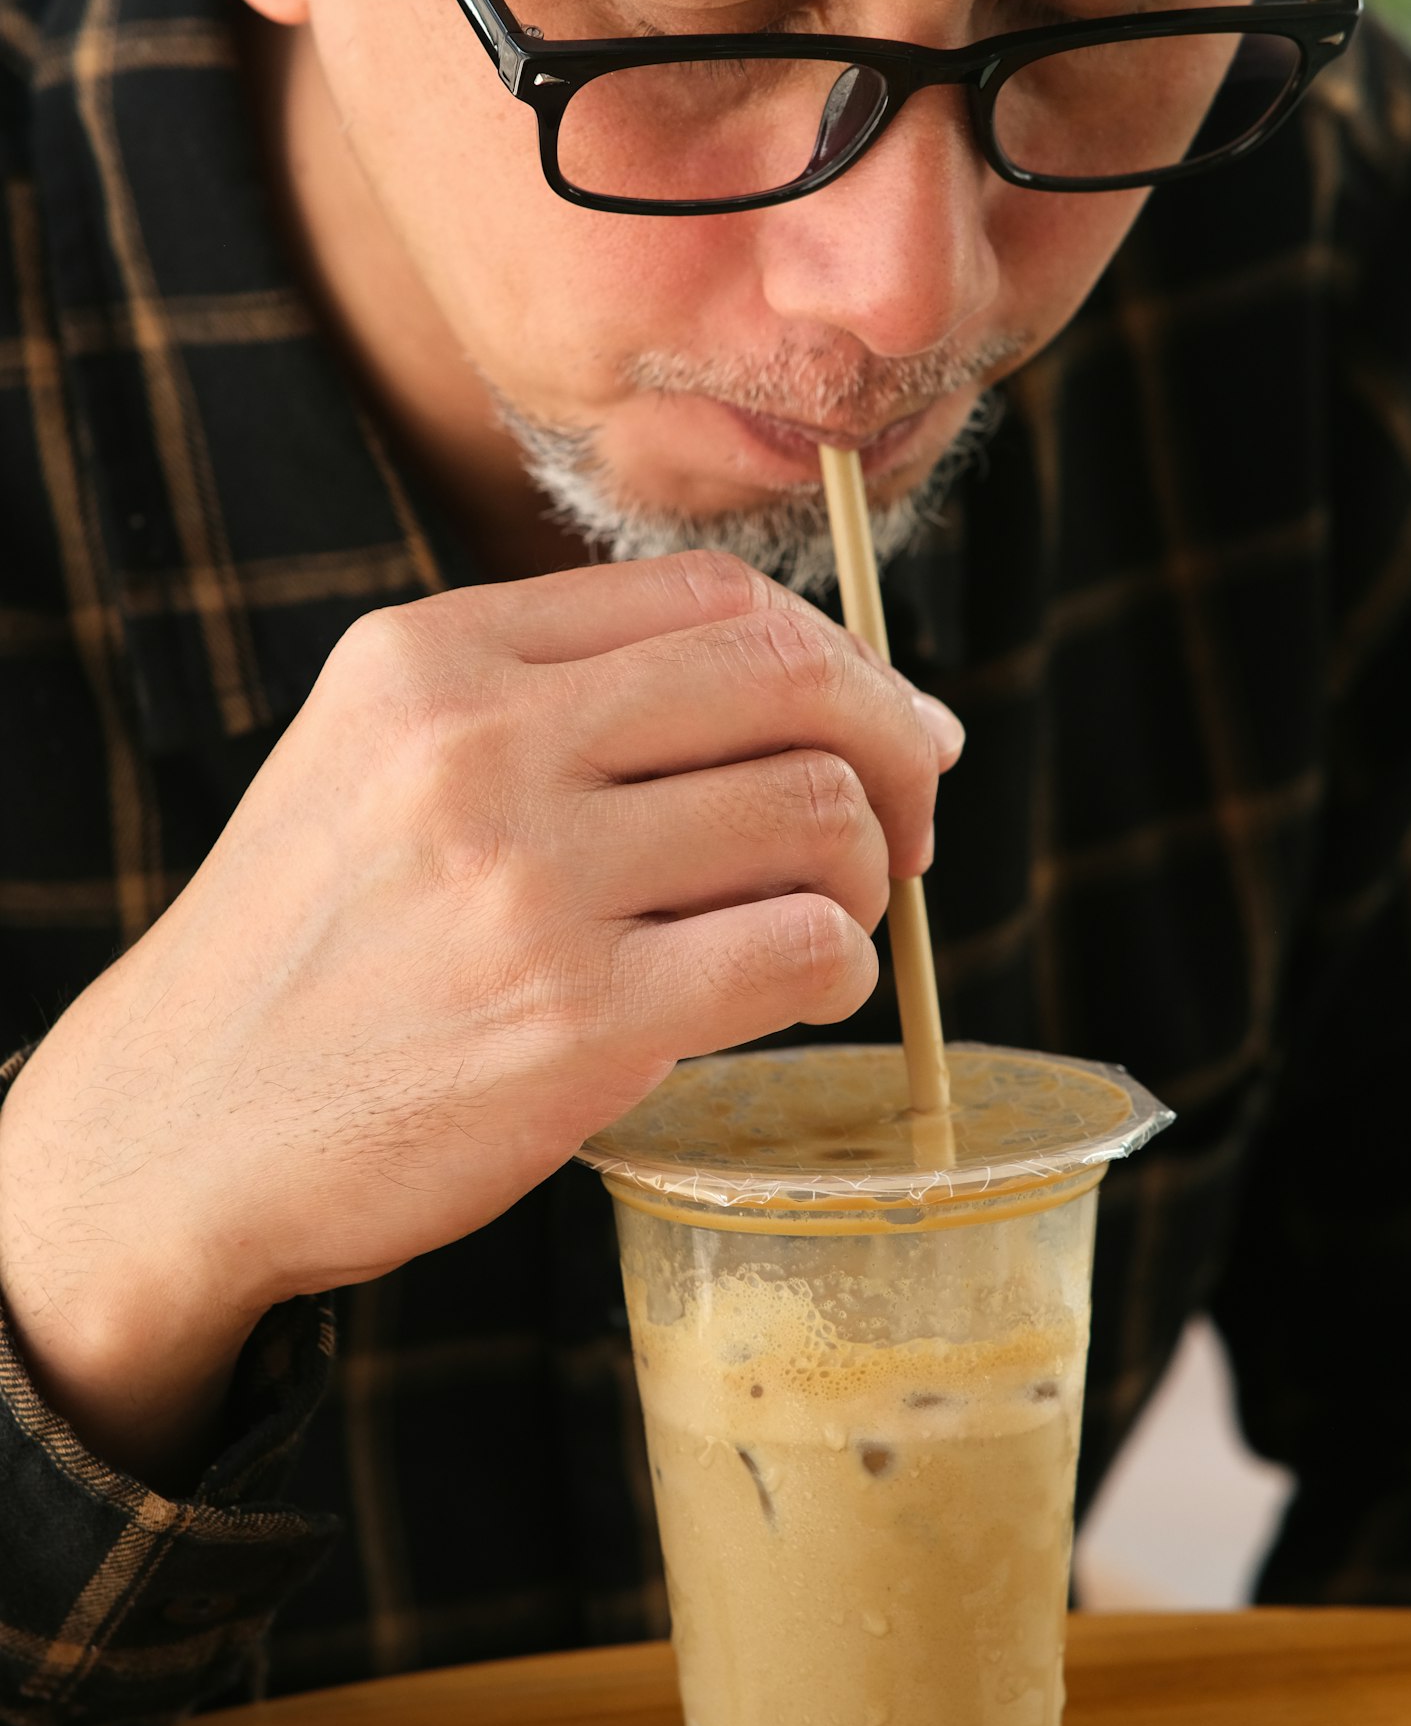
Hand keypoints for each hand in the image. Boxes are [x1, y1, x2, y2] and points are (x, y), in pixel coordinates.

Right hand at [0, 552, 960, 1477]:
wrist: (179, 1128)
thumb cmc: (312, 949)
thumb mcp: (377, 760)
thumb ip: (547, 701)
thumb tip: (792, 687)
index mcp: (433, 657)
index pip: (709, 597)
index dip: (832, 654)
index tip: (874, 723)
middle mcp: (480, 743)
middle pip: (788, 678)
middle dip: (894, 745)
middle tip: (915, 817)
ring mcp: (527, 880)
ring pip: (816, 812)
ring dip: (867, 875)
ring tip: (827, 923)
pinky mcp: (575, 1020)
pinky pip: (801, 948)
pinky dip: (841, 968)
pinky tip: (804, 990)